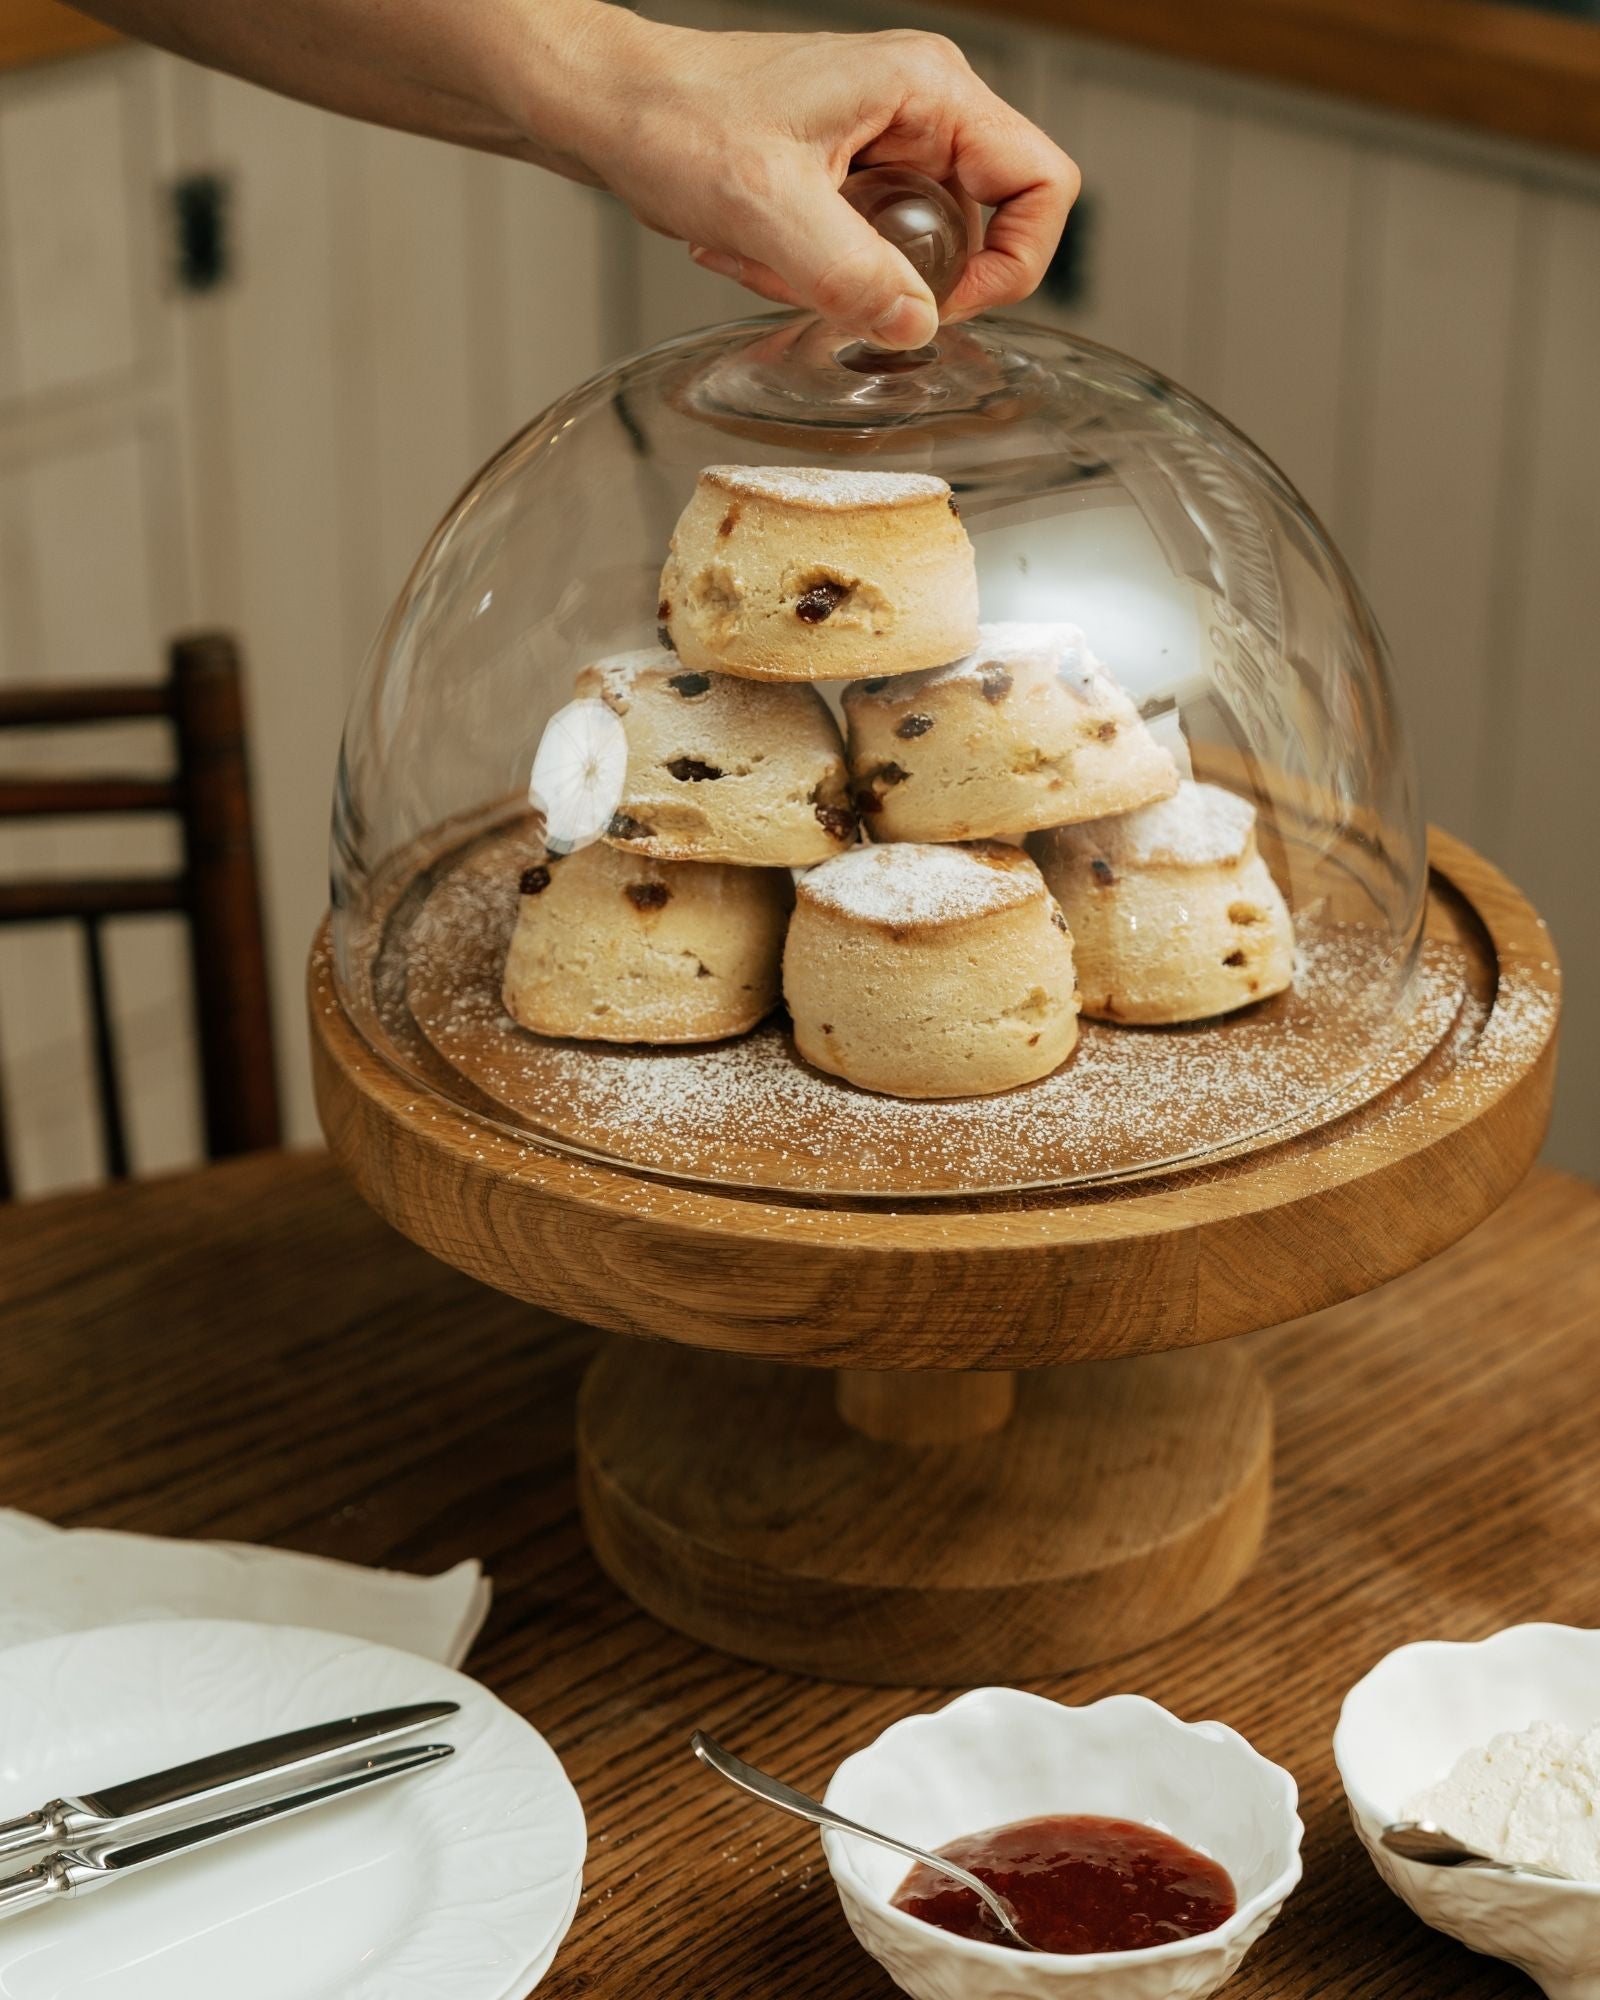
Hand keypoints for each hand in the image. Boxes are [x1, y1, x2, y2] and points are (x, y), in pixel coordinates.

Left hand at [560, 16, 1078, 348]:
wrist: (608, 106)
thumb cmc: (675, 119)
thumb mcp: (766, 207)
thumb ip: (851, 273)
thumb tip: (917, 326)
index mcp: (928, 91)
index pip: (1042, 182)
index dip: (1016, 263)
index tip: (946, 306)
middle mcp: (920, 109)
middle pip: (981, 226)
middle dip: (906, 278)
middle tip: (835, 285)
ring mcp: (886, 140)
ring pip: (916, 248)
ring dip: (848, 279)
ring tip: (774, 258)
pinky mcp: (850, 172)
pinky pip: (866, 248)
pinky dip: (815, 270)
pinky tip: (756, 253)